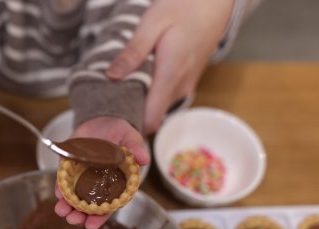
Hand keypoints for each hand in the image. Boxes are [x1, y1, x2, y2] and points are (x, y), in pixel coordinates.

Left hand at [54, 116, 148, 228]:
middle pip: (88, 206)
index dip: (100, 217)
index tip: (91, 225)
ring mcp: (83, 177)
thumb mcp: (131, 138)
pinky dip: (60, 188)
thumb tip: (144, 159)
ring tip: (61, 211)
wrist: (102, 120)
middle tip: (73, 220)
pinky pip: (64, 181)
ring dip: (66, 206)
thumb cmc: (120, 133)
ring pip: (73, 197)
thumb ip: (136, 148)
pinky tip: (57, 194)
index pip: (108, 206)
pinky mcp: (70, 168)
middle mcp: (98, 185)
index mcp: (115, 184)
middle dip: (80, 215)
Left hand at [107, 0, 233, 132]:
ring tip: (118, 90)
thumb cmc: (183, 8)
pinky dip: (148, 94)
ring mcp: (185, 87)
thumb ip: (134, 51)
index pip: (151, 120)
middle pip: (151, 117)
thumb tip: (112, 76)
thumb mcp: (153, 23)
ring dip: (138, 102)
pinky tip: (136, 79)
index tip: (109, 122)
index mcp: (171, 76)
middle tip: (105, 106)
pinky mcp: (185, 83)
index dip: (130, 126)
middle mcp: (180, 88)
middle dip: (129, 115)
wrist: (213, 4)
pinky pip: (163, 98)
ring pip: (157, 108)